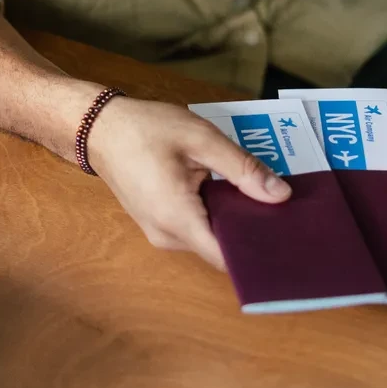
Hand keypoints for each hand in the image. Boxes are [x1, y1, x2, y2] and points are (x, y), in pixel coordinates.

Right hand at [85, 98, 291, 268]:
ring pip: (210, 239)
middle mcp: (168, 237)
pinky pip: (196, 229)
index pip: (228, 258)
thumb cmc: (145, 129)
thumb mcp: (201, 139)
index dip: (259, 251)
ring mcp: (160, 234)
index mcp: (178, 218)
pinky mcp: (159, 226)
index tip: (287, 235)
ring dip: (232, 220)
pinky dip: (215, 215)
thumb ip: (242, 169)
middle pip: (221, 249)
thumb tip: (281, 196)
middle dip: (251, 230)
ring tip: (258, 194)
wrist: (99, 129)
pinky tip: (230, 193)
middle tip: (284, 207)